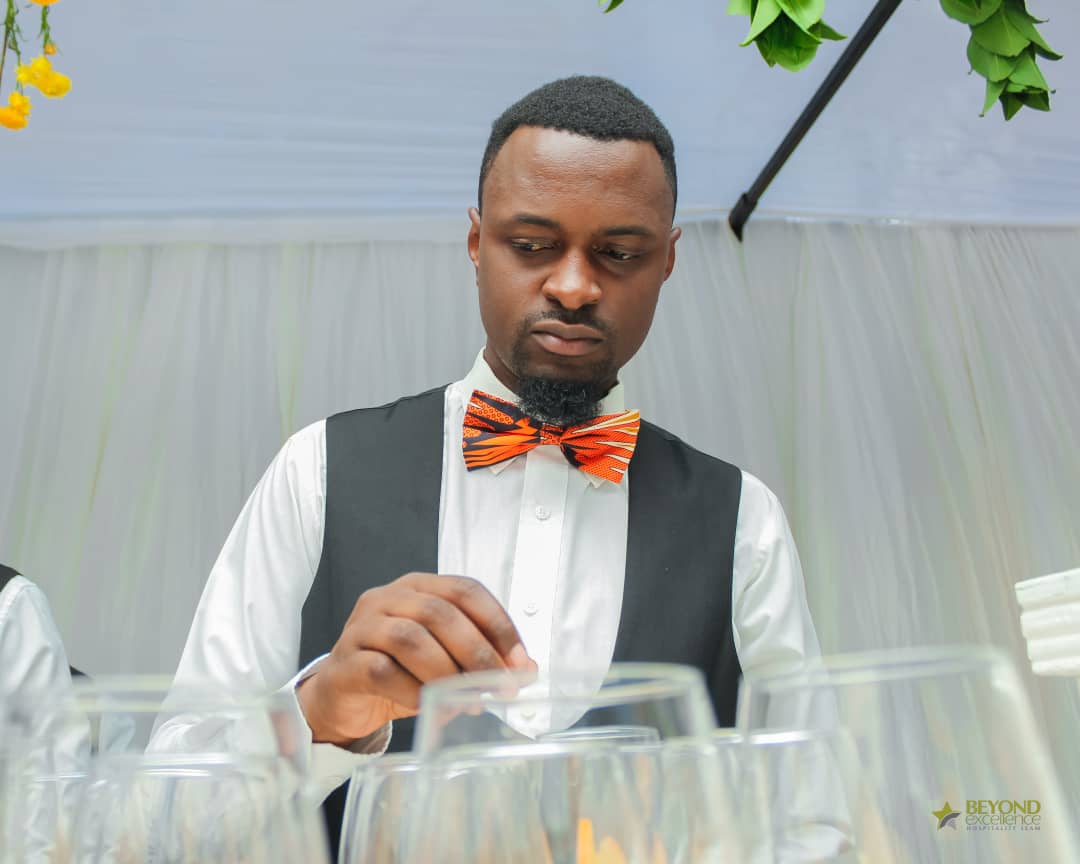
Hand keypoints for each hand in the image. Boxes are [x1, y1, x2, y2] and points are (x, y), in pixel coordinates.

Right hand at [297, 572, 534, 745]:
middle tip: (499, 686)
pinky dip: (413, 692)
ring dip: (445, 672)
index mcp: (418, 586)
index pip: (465, 590)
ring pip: (409, 638)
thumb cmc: (399, 670)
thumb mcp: (445, 659)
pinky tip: (430, 708)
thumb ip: (482, 657)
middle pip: (438, 612)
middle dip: (476, 651)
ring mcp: (361, 627)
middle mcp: (388, 598)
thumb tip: (526, 671)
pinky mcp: (344, 662)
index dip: (497, 623)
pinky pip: (381, 671)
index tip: (519, 662)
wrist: (342, 696)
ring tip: (466, 700)